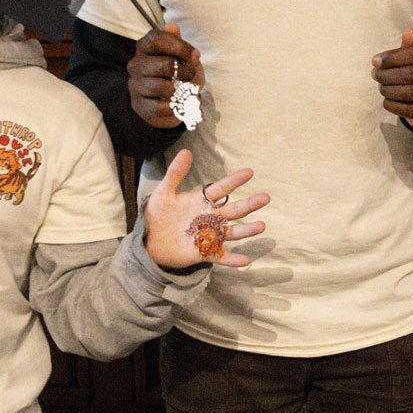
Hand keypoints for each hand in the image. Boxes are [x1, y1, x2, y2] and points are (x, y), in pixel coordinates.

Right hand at [127, 24, 202, 128]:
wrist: (170, 99)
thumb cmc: (178, 73)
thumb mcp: (182, 55)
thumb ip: (177, 41)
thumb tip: (172, 26)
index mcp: (145, 46)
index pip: (158, 39)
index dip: (181, 47)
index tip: (196, 57)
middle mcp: (136, 64)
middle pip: (164, 65)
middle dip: (186, 72)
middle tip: (192, 77)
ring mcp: (135, 85)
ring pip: (163, 88)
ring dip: (182, 92)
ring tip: (187, 93)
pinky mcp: (138, 105)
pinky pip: (160, 107)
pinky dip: (175, 108)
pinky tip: (179, 105)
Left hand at [142, 147, 267, 270]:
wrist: (147, 240)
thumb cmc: (156, 214)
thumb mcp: (163, 193)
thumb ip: (175, 174)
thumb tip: (186, 151)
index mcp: (202, 201)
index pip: (221, 189)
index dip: (234, 181)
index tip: (249, 172)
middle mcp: (210, 217)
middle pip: (233, 210)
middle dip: (249, 204)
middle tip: (265, 198)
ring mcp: (209, 235)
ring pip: (232, 232)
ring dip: (246, 230)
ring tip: (261, 226)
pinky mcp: (204, 252)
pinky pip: (221, 256)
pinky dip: (233, 260)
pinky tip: (245, 260)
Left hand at [372, 28, 412, 131]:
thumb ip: (410, 45)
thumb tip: (409, 33)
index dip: (394, 57)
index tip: (375, 61)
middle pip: (411, 74)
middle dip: (387, 74)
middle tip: (375, 74)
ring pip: (409, 92)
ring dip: (388, 90)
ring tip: (381, 87)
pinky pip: (409, 109)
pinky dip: (393, 105)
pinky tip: (387, 100)